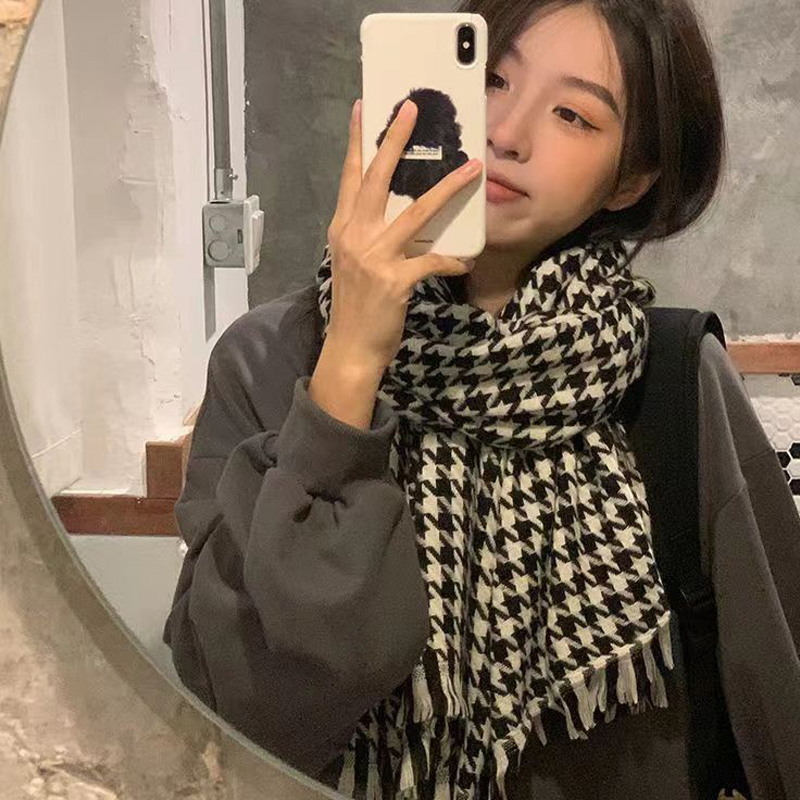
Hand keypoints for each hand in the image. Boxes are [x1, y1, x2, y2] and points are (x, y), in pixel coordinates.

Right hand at [324, 97, 482, 371]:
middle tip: (411, 108)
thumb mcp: (354, 263)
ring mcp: (373, 257)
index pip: (350, 177)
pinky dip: (451, 261)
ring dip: (447, 189)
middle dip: (395, 141)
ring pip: (415, 213)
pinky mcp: (394, 280)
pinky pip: (432, 261)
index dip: (357, 142)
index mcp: (343, 229)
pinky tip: (466, 260)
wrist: (351, 349)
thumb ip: (369, 236)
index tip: (364, 108)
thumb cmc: (355, 307)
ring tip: (472, 167)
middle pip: (376, 180)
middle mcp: (354, 236)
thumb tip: (397, 216)